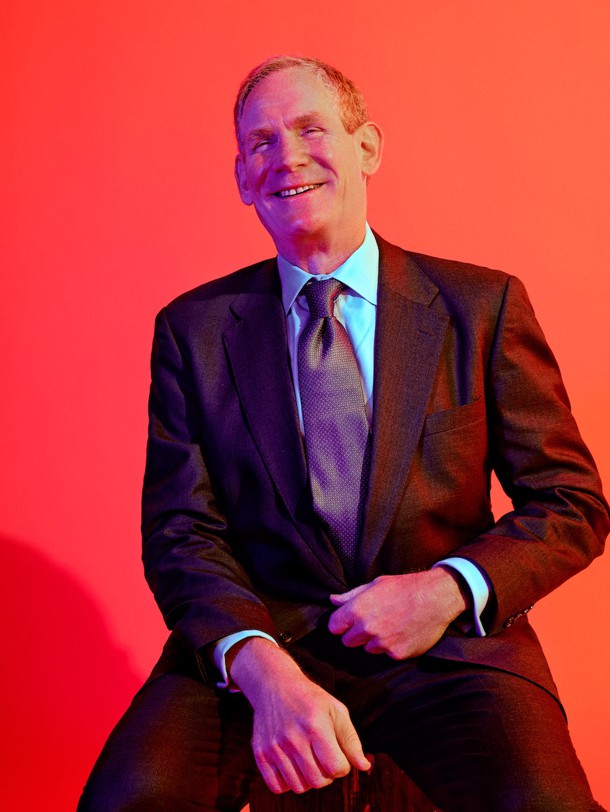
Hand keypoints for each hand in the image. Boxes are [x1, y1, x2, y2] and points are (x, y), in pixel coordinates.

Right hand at [229, 637, 370, 793]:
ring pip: (299, 786)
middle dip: (327, 775)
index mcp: (316, 725)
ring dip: (308, 779)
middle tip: (324, 759)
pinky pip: (277, 787)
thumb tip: (364, 766)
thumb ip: (351, 740)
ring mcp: (275, 747)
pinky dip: (287, 783)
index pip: (337, 767)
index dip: (343, 766)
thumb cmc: (310, 698)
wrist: (275, 685)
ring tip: (308, 761)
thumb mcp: (336, 710)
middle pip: (318, 781)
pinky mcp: (261, 753)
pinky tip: (292, 766)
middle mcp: (294, 738)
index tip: (338, 755)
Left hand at [328, 569, 467, 659]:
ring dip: (374, 641)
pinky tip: (401, 632)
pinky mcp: (397, 654)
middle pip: (348, 642)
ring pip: (367, 649)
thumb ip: (351, 596)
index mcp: (358, 609)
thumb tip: (332, 600)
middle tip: (372, 623)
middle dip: (355, 634)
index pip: (334, 626)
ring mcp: (382, 643)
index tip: (347, 622)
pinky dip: (391, 647)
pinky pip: (386, 654)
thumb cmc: (405, 587)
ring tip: (390, 625)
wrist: (436, 598)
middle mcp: (367, 629)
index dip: (340, 624)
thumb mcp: (376, 584)